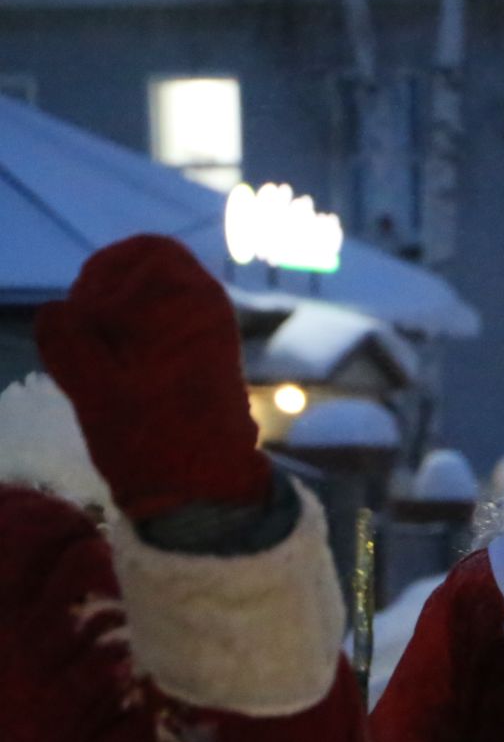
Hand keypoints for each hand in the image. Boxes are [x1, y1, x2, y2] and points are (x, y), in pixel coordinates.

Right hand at [35, 235, 269, 518]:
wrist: (204, 489)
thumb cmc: (151, 437)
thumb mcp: (92, 387)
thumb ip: (66, 337)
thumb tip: (56, 311)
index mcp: (192, 305)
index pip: (148, 252)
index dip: (108, 275)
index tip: (90, 318)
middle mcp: (209, 310)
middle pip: (152, 269)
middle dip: (112, 294)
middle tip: (93, 336)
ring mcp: (210, 334)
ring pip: (155, 298)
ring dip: (120, 320)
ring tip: (105, 361)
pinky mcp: (205, 358)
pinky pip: (164, 325)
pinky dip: (134, 339)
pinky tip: (119, 375)